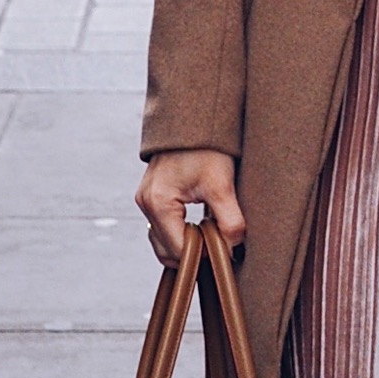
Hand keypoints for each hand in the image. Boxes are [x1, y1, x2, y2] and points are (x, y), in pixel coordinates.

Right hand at [135, 148, 241, 265]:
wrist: (196, 120)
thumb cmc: (208, 148)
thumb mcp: (222, 185)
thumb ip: (230, 221)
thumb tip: (232, 249)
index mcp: (159, 203)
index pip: (179, 250)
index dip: (204, 257)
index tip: (227, 253)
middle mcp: (146, 203)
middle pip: (166, 251)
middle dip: (193, 255)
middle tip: (220, 248)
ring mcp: (146, 200)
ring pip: (162, 243)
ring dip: (185, 246)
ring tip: (211, 237)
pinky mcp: (152, 196)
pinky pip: (162, 229)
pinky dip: (179, 235)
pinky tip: (200, 229)